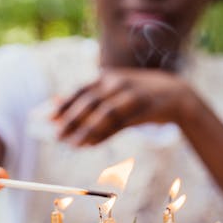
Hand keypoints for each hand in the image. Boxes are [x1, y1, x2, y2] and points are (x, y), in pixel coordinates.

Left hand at [52, 68, 191, 145]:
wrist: (176, 94)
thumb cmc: (138, 93)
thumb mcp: (113, 89)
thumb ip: (87, 96)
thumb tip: (55, 102)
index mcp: (107, 77)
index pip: (80, 90)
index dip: (64, 104)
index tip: (47, 118)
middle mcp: (117, 83)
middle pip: (90, 102)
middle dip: (71, 119)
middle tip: (57, 135)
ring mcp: (131, 96)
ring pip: (104, 114)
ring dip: (86, 130)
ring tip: (72, 144)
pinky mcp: (142, 111)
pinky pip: (120, 125)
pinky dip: (104, 135)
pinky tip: (91, 144)